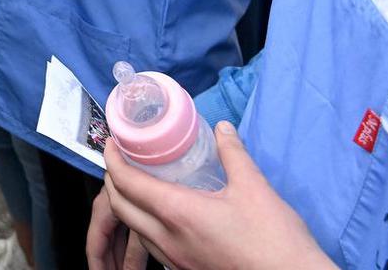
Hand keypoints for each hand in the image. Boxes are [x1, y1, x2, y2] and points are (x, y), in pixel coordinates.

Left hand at [97, 125, 334, 269]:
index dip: (114, 160)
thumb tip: (223, 129)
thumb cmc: (274, 240)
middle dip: (113, 181)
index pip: (128, 184)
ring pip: (134, 230)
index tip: (114, 143)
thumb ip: (233, 153)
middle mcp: (169, 240)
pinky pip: (152, 246)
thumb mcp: (254, 187)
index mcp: (179, 214)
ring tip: (139, 183)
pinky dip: (145, 226)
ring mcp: (176, 260)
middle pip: (120, 208)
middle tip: (122, 159)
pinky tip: (163, 215)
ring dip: (126, 205)